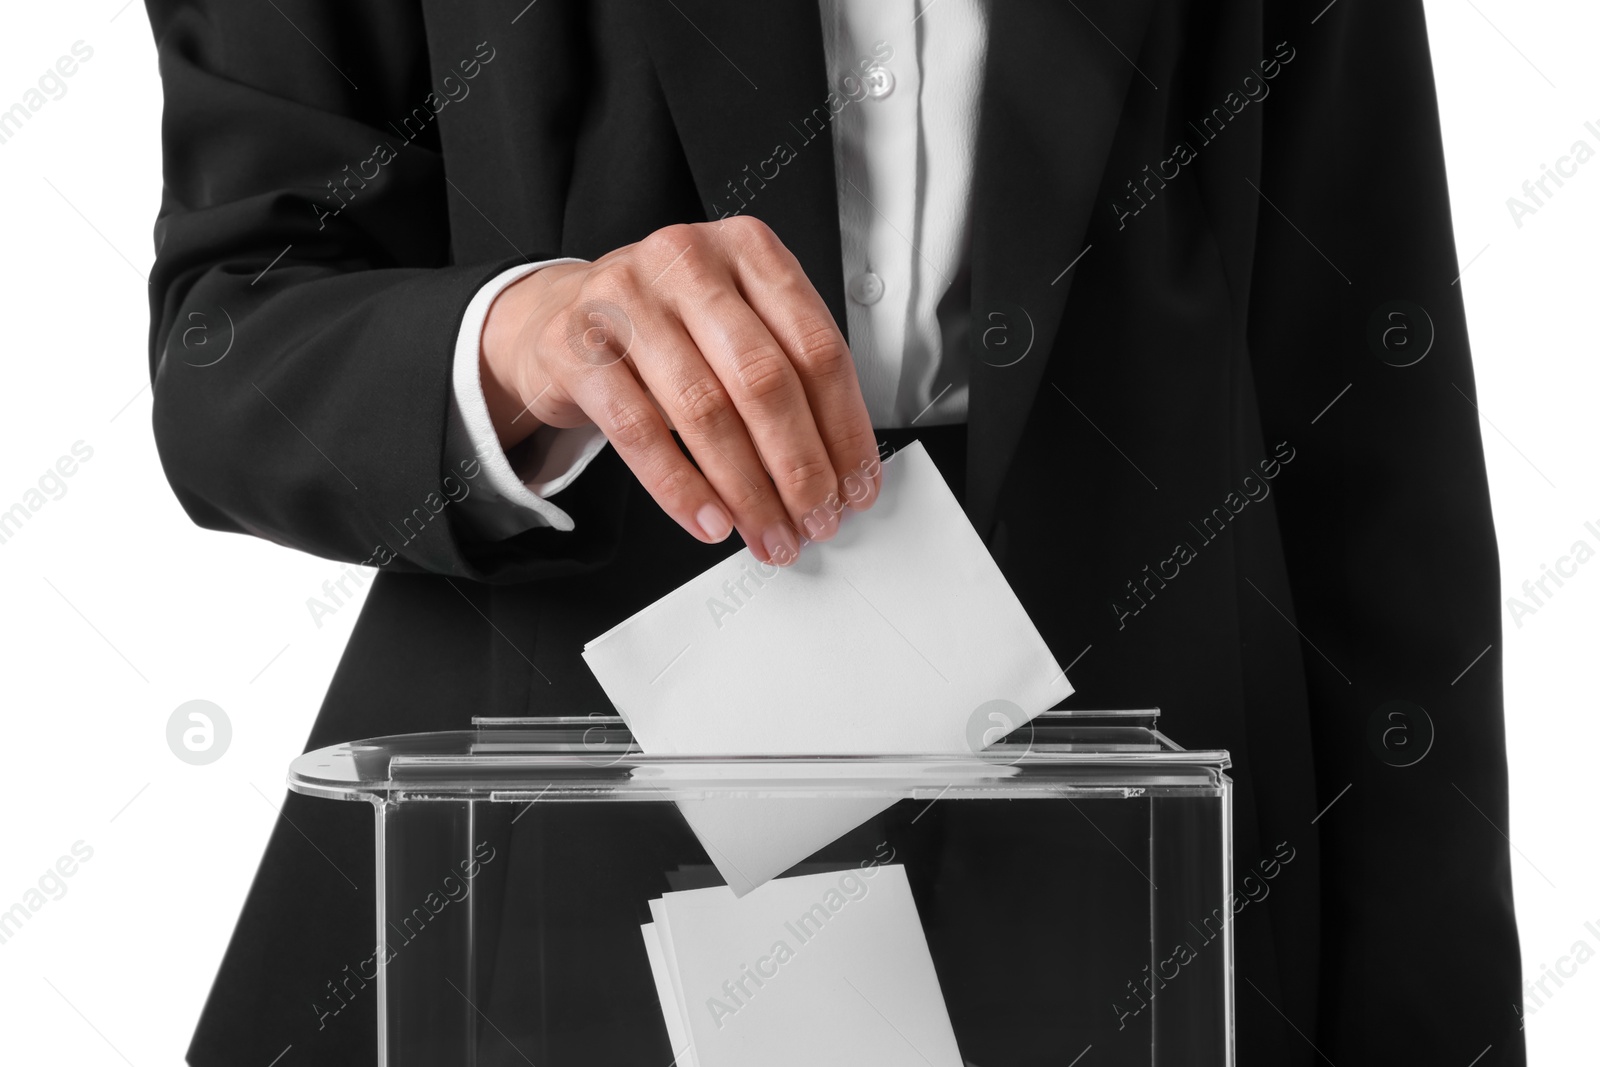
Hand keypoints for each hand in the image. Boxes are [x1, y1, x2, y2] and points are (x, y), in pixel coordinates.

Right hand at [479, 217, 880, 564]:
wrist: (558, 315)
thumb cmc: (665, 326)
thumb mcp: (735, 324)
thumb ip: (790, 375)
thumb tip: (840, 471)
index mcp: (748, 249)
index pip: (817, 348)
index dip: (844, 429)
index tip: (856, 485)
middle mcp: (687, 260)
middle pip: (765, 380)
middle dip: (800, 468)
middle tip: (816, 520)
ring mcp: (625, 298)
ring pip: (705, 410)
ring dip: (748, 490)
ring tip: (770, 534)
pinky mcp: (575, 345)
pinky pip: (638, 430)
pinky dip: (681, 489)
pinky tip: (710, 521)